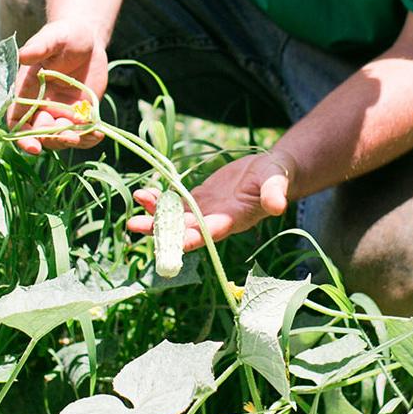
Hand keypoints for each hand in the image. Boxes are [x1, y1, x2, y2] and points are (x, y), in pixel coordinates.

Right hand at [6, 20, 107, 153]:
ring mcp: (61, 112)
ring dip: (73, 141)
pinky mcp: (80, 114)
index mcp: (26, 92)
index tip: (34, 147)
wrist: (87, 40)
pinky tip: (99, 134)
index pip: (17, 122)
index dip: (23, 138)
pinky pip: (82, 133)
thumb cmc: (64, 35)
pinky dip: (89, 138)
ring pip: (61, 138)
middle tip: (71, 136)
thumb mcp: (52, 37)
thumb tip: (23, 55)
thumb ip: (39, 47)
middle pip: (41, 134)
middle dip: (54, 139)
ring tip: (90, 135)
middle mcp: (41, 106)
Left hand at [127, 151, 294, 251]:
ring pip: (175, 218)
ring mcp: (205, 211)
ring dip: (154, 215)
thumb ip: (274, 194)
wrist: (270, 171)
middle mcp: (215, 221)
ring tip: (134, 209)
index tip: (169, 241)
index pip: (208, 233)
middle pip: (184, 230)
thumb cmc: (276, 176)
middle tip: (134, 227)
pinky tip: (143, 195)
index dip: (189, 238)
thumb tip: (278, 206)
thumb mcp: (276, 182)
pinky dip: (159, 201)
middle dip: (159, 230)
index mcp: (233, 220)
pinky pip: (175, 203)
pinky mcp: (199, 199)